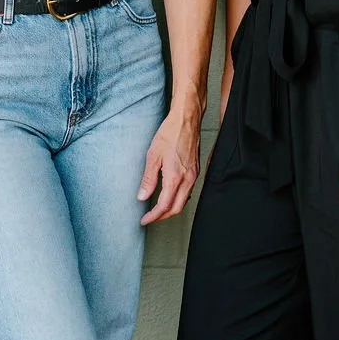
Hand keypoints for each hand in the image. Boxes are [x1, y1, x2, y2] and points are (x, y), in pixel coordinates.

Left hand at [137, 108, 200, 225]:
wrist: (187, 119)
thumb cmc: (170, 133)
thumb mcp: (153, 156)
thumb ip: (148, 179)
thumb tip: (142, 196)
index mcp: (175, 177)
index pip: (164, 206)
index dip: (153, 216)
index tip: (144, 220)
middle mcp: (187, 179)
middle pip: (176, 208)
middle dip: (162, 216)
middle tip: (150, 218)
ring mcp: (194, 175)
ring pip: (184, 201)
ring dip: (171, 208)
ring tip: (158, 209)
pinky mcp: (196, 170)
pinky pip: (188, 191)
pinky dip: (178, 198)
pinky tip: (170, 194)